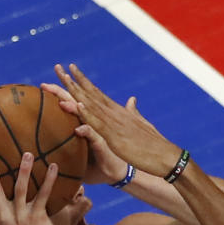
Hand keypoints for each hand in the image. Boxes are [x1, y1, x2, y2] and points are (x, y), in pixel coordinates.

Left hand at [41, 82, 126, 183]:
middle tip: (46, 83)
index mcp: (84, 122)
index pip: (69, 103)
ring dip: (73, 107)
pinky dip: (86, 131)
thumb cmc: (94, 162)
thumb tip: (42, 146)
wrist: (114, 173)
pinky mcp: (103, 144)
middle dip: (60, 91)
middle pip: (74, 102)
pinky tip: (79, 128)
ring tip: (61, 101)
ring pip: (84, 115)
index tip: (42, 85)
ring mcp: (97, 132)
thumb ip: (62, 145)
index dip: (57, 93)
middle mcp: (90, 122)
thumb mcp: (76, 152)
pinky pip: (94, 136)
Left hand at [54, 63, 180, 178]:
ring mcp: (115, 124)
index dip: (82, 81)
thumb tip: (131, 99)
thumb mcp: (141, 124)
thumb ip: (133, 111)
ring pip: (91, 105)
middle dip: (73, 81)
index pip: (96, 93)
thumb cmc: (153, 144)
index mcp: (118, 111)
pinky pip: (99, 124)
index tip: (70, 69)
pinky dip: (87, 114)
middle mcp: (115, 113)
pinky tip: (77, 104)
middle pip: (90, 94)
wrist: (166, 156)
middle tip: (57, 68)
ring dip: (76, 92)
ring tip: (63, 78)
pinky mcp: (116, 137)